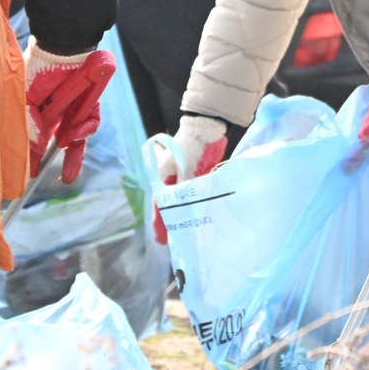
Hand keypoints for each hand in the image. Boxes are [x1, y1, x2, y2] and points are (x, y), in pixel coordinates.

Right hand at [24, 43, 114, 183]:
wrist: (64, 47)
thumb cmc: (39, 70)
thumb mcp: (26, 101)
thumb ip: (30, 127)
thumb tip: (33, 151)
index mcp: (36, 111)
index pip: (34, 138)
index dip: (31, 157)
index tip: (27, 176)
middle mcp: (56, 112)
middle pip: (60, 142)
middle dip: (62, 163)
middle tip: (58, 181)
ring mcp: (73, 108)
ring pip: (77, 137)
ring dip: (74, 156)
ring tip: (67, 175)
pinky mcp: (89, 104)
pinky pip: (89, 123)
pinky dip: (82, 130)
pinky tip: (73, 134)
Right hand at [151, 114, 228, 243]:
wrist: (205, 128)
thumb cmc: (187, 145)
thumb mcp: (179, 166)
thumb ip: (179, 184)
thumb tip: (179, 202)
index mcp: (164, 179)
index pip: (161, 206)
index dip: (161, 223)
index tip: (162, 240)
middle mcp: (176, 182)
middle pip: (175, 206)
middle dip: (176, 223)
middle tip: (179, 241)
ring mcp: (190, 179)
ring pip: (189, 202)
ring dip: (190, 215)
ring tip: (193, 233)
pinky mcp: (204, 176)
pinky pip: (202, 194)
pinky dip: (203, 204)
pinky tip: (207, 216)